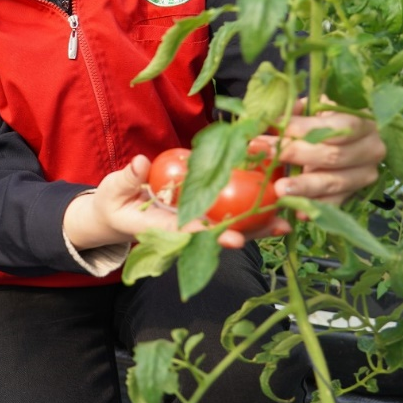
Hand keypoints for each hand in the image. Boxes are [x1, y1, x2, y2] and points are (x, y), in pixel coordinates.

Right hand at [63, 155, 290, 252]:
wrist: (116, 213)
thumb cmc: (113, 203)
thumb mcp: (113, 190)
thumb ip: (127, 179)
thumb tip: (140, 163)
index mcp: (163, 229)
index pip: (191, 233)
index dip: (214, 235)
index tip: (233, 239)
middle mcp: (185, 228)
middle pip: (223, 233)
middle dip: (252, 232)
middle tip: (278, 227)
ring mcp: (196, 221)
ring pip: (232, 225)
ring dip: (260, 223)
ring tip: (288, 219)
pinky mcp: (202, 211)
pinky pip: (229, 211)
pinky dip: (252, 207)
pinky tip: (275, 201)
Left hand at [254, 97, 386, 207]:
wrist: (340, 138)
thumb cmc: (321, 118)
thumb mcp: (312, 108)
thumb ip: (295, 112)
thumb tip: (273, 119)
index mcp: (362, 121)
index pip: (338, 126)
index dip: (306, 128)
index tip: (277, 128)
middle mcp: (371, 148)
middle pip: (334, 155)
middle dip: (297, 154)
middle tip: (267, 153)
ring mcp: (366, 173)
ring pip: (335, 182)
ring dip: (305, 186)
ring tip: (280, 189)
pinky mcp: (355, 193)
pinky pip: (336, 203)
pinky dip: (316, 206)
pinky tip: (299, 212)